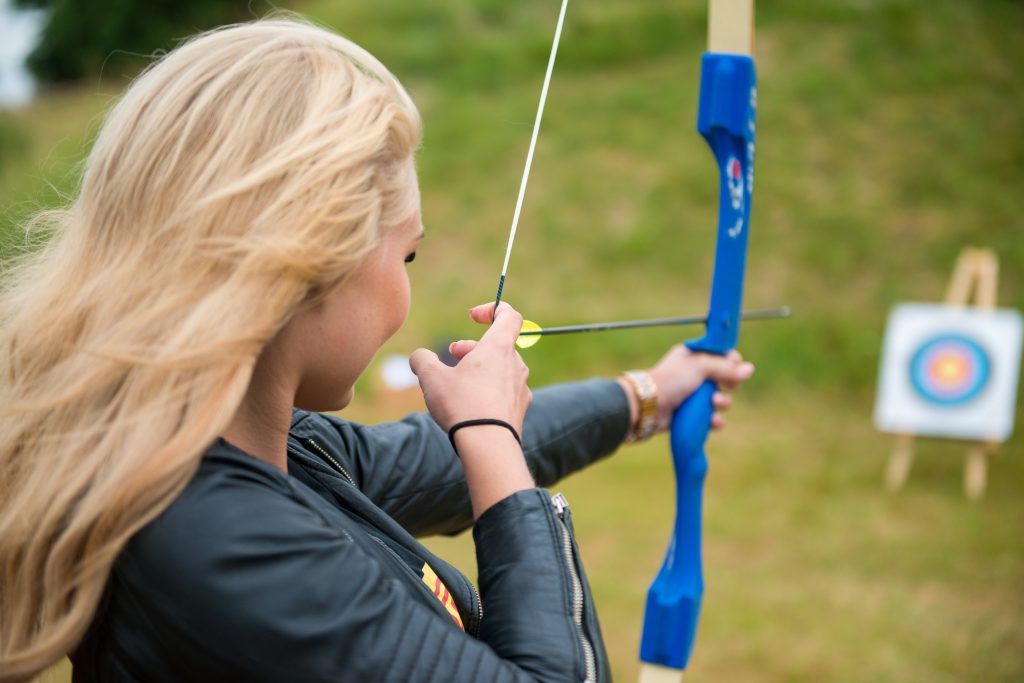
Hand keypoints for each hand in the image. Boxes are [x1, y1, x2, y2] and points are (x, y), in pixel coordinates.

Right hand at [409, 302, 531, 432]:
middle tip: (452, 355)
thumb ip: (422, 360)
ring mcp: (521, 388)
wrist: (488, 446)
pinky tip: (471, 405)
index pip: (508, 315)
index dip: (491, 309)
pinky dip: (488, 390)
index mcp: (499, 347)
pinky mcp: (520, 410)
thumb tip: (419, 357)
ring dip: (480, 369)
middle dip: (473, 347)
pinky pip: (504, 391)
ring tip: (458, 382)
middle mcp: (515, 364)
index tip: (472, 316)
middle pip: (499, 344)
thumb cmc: (462, 405)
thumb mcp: (431, 378)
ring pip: (501, 369)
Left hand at [645, 346, 753, 432]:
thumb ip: (726, 368)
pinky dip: (715, 421)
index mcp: (694, 356)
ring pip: (720, 400)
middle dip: (730, 384)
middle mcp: (695, 374)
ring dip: (723, 403)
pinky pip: (712, 418)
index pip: (722, 355)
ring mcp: (693, 395)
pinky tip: (713, 421)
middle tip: (728, 386)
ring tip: (715, 403)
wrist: (648, 406)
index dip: (732, 361)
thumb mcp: (700, 366)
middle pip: (725, 378)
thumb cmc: (672, 380)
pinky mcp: (692, 414)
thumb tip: (750, 369)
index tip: (736, 367)